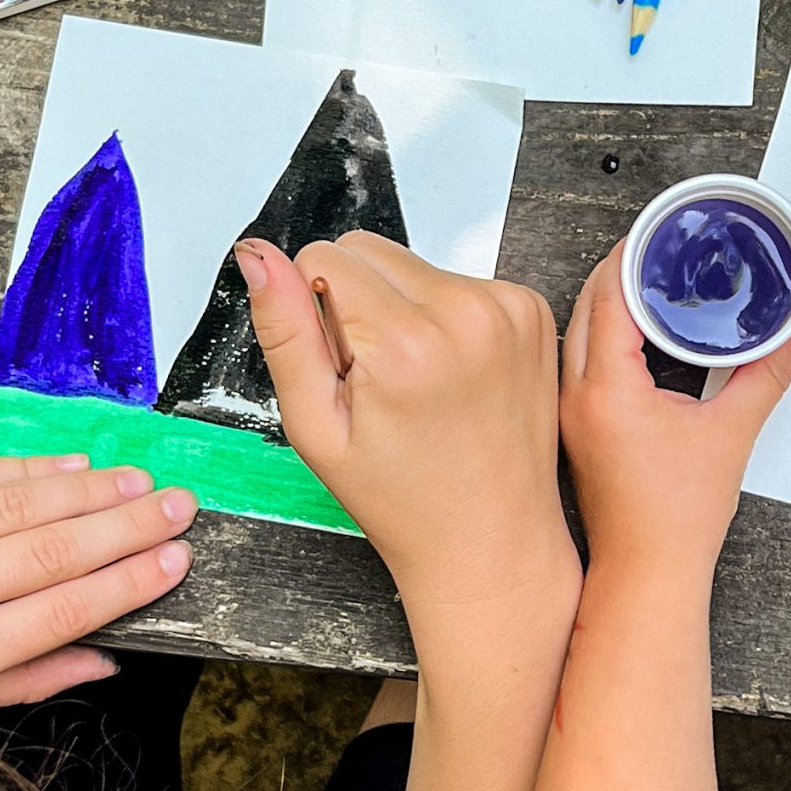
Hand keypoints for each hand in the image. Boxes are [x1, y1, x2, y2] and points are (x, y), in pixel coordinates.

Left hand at [0, 455, 197, 718]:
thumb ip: (16, 682)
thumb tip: (104, 660)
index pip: (55, 613)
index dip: (124, 584)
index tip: (174, 562)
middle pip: (48, 552)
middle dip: (126, 527)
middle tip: (179, 508)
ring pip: (18, 504)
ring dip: (90, 490)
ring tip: (140, 482)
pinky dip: (32, 469)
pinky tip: (75, 466)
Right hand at [237, 232, 575, 615]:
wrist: (491, 540)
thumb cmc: (404, 501)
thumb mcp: (317, 426)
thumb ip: (284, 332)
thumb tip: (258, 256)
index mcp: (407, 341)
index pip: (323, 257)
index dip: (315, 313)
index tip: (345, 371)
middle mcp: (466, 312)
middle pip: (369, 250)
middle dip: (356, 305)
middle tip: (377, 381)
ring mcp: (508, 307)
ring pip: (413, 265)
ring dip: (402, 310)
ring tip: (417, 384)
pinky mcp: (532, 310)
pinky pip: (458, 281)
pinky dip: (444, 318)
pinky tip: (450, 376)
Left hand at [560, 243, 790, 574]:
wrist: (647, 572)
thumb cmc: (678, 517)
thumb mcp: (732, 434)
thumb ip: (767, 377)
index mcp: (608, 390)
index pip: (609, 298)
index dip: (630, 257)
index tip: (654, 233)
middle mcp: (577, 396)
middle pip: (586, 309)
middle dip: (617, 273)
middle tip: (654, 251)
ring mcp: (570, 415)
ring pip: (577, 337)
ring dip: (606, 305)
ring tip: (647, 284)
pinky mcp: (576, 430)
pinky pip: (579, 364)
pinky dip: (602, 338)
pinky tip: (634, 336)